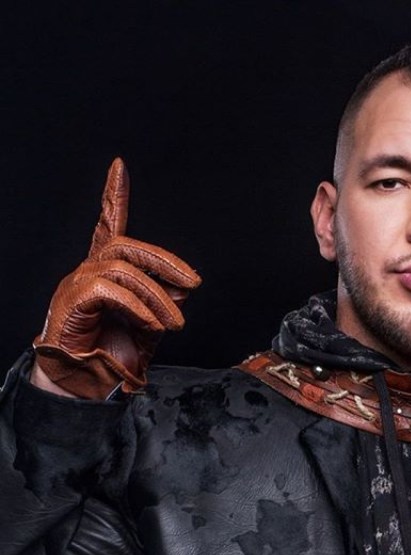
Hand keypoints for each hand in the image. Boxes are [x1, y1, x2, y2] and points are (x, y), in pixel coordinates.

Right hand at [31, 158, 201, 399]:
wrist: (85, 385)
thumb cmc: (115, 354)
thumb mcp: (152, 323)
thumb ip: (166, 300)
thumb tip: (185, 285)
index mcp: (105, 272)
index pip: (108, 226)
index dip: (113, 197)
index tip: (119, 167)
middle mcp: (88, 271)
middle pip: (125, 245)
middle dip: (166, 261)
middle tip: (195, 284)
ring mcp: (76, 284)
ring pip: (123, 269)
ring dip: (158, 296)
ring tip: (174, 323)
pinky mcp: (71, 301)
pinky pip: (110, 290)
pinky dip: (139, 306)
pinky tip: (153, 324)